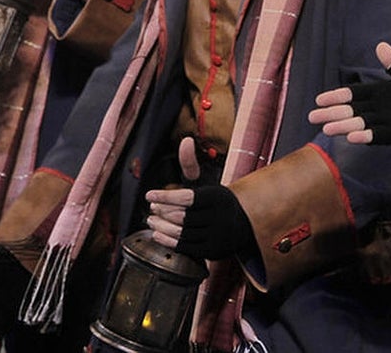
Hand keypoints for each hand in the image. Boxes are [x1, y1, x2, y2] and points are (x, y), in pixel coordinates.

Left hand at [146, 137, 252, 259]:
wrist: (241, 225)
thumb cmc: (216, 201)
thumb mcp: (206, 183)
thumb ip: (190, 165)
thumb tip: (185, 140)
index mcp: (217, 197)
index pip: (186, 197)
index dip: (165, 196)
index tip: (149, 195)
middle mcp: (218, 216)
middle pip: (181, 215)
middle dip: (162, 212)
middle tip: (152, 208)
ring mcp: (215, 234)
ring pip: (181, 232)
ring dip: (161, 227)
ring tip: (152, 221)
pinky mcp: (211, 250)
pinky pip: (184, 246)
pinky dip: (167, 240)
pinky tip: (158, 234)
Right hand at [309, 43, 390, 159]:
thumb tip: (380, 46)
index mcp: (379, 94)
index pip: (353, 95)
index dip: (337, 97)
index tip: (319, 99)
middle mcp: (379, 109)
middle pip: (351, 111)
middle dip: (333, 113)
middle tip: (312, 117)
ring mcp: (387, 122)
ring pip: (361, 124)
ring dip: (345, 126)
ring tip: (327, 128)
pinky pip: (379, 135)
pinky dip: (366, 136)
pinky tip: (353, 138)